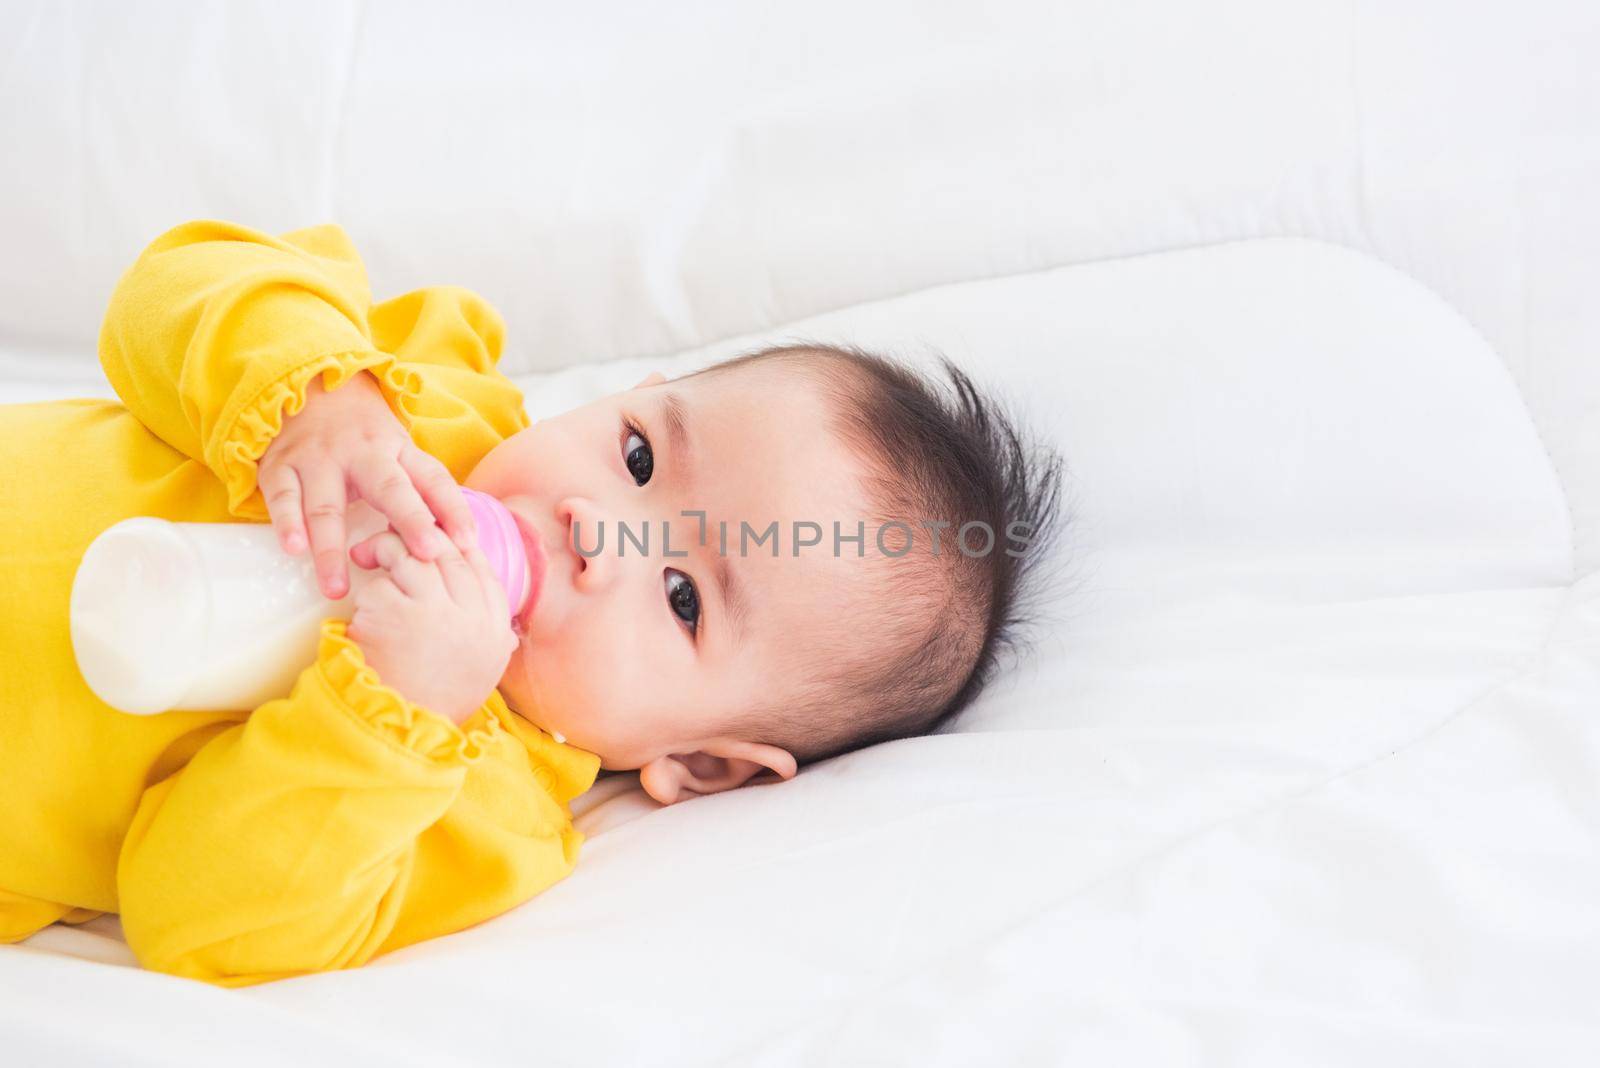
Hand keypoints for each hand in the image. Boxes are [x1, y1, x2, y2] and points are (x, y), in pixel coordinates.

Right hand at [258, 369, 476, 599]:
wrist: (310, 386)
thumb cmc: (364, 437)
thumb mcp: (399, 453)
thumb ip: (423, 492)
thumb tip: (459, 543)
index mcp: (398, 451)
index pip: (433, 479)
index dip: (453, 509)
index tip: (468, 542)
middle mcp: (361, 453)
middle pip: (389, 488)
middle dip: (410, 520)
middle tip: (425, 555)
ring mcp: (318, 459)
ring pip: (326, 506)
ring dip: (330, 549)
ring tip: (337, 587)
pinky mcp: (280, 466)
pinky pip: (283, 497)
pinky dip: (287, 523)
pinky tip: (294, 548)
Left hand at [345, 529, 516, 725]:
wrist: (403, 735)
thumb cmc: (439, 702)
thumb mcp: (483, 671)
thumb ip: (494, 641)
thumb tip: (508, 629)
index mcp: (493, 625)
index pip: (480, 565)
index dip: (457, 542)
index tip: (437, 535)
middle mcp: (469, 614)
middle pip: (445, 550)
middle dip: (417, 535)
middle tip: (394, 533)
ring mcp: (432, 610)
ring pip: (409, 556)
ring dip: (384, 550)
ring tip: (367, 558)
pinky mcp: (393, 614)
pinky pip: (378, 584)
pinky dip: (366, 592)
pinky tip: (364, 612)